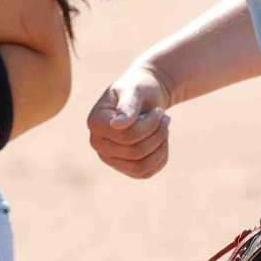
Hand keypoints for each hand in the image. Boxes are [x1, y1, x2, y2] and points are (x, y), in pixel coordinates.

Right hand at [86, 63, 172, 178]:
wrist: (146, 96)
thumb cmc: (139, 88)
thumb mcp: (135, 90)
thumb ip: (128, 105)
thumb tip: (117, 125)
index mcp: (95, 123)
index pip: (126, 136)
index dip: (149, 125)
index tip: (159, 111)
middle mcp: (97, 143)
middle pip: (134, 153)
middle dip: (157, 135)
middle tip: (165, 118)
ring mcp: (110, 158)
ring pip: (141, 167)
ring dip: (160, 147)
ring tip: (164, 128)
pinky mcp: (124, 167)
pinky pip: (146, 172)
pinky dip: (160, 157)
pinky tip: (162, 140)